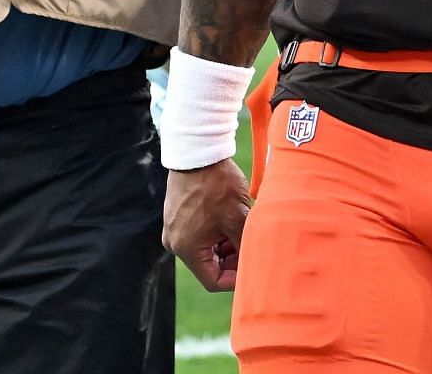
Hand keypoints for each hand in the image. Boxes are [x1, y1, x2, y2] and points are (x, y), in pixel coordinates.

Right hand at [163, 158, 252, 291]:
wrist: (198, 151)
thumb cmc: (218, 184)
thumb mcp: (238, 217)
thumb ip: (245, 245)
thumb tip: (258, 264)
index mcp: (186, 249)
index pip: (213, 281)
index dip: (236, 279)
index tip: (253, 268)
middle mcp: (175, 243)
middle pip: (209, 265)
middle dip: (232, 260)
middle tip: (253, 248)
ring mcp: (173, 228)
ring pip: (205, 249)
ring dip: (225, 245)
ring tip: (244, 231)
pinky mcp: (175, 216)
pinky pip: (198, 234)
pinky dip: (216, 233)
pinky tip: (232, 220)